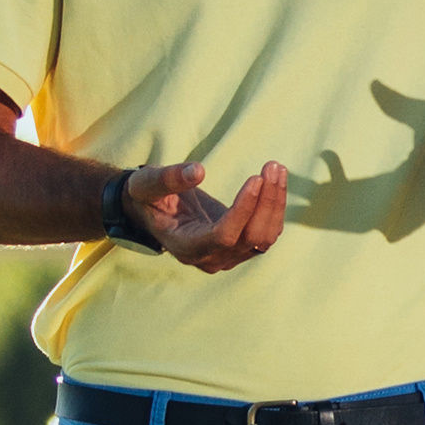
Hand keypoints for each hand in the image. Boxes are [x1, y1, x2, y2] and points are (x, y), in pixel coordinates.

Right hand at [116, 157, 290, 270]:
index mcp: (185, 247)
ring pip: (264, 237)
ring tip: (276, 168)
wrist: (155, 210)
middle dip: (266, 202)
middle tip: (272, 166)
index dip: (242, 210)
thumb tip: (199, 171)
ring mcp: (228, 256)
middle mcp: (210, 258)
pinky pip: (267, 232)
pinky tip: (277, 180)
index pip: (223, 236)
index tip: (255, 179)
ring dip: (275, 203)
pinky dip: (275, 207)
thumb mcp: (147, 184)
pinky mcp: (241, 247)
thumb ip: (168, 178)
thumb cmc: (148, 196)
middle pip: (250, 238)